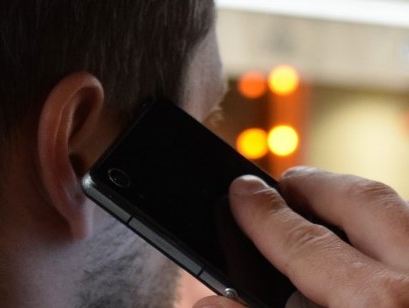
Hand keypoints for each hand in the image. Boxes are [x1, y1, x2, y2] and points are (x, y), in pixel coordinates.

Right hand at [194, 167, 408, 307]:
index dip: (264, 214)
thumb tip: (210, 302)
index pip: (304, 241)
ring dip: (357, 204)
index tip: (242, 191)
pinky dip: (389, 232)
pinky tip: (366, 248)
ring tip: (321, 207)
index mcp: (377, 304)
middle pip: (367, 201)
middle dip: (318, 184)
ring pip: (401, 212)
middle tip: (286, 183)